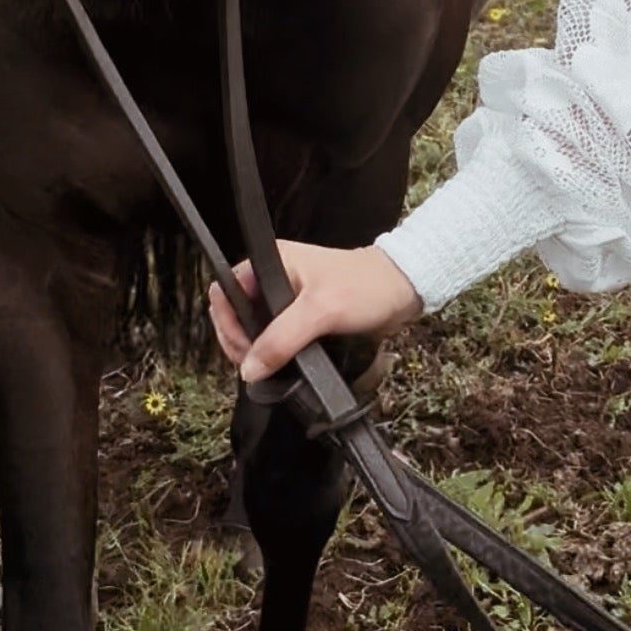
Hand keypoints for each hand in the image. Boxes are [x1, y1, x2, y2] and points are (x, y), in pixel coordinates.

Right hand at [208, 242, 422, 383]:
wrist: (403, 290)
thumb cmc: (365, 287)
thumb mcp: (320, 311)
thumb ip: (281, 340)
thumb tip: (249, 369)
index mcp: (273, 261)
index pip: (227, 290)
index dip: (227, 321)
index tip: (241, 350)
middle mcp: (276, 276)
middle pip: (237, 311)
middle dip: (239, 340)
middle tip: (254, 367)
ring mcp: (288, 297)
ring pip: (255, 326)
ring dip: (255, 349)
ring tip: (266, 370)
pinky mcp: (303, 315)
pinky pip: (275, 335)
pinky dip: (272, 351)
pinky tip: (278, 366)